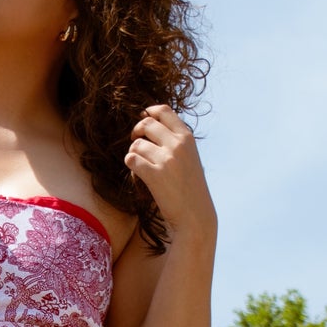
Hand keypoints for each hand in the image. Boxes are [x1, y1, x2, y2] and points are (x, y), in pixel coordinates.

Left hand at [124, 105, 213, 229]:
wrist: (195, 215)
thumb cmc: (190, 188)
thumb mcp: (190, 157)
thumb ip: (175, 140)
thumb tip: (150, 122)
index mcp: (187, 137)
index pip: (163, 111)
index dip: (148, 112)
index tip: (143, 120)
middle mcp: (177, 144)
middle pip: (146, 124)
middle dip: (136, 132)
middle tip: (136, 144)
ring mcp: (167, 159)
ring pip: (136, 145)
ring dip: (134, 154)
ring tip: (142, 166)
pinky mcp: (154, 175)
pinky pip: (131, 159)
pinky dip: (131, 166)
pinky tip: (139, 175)